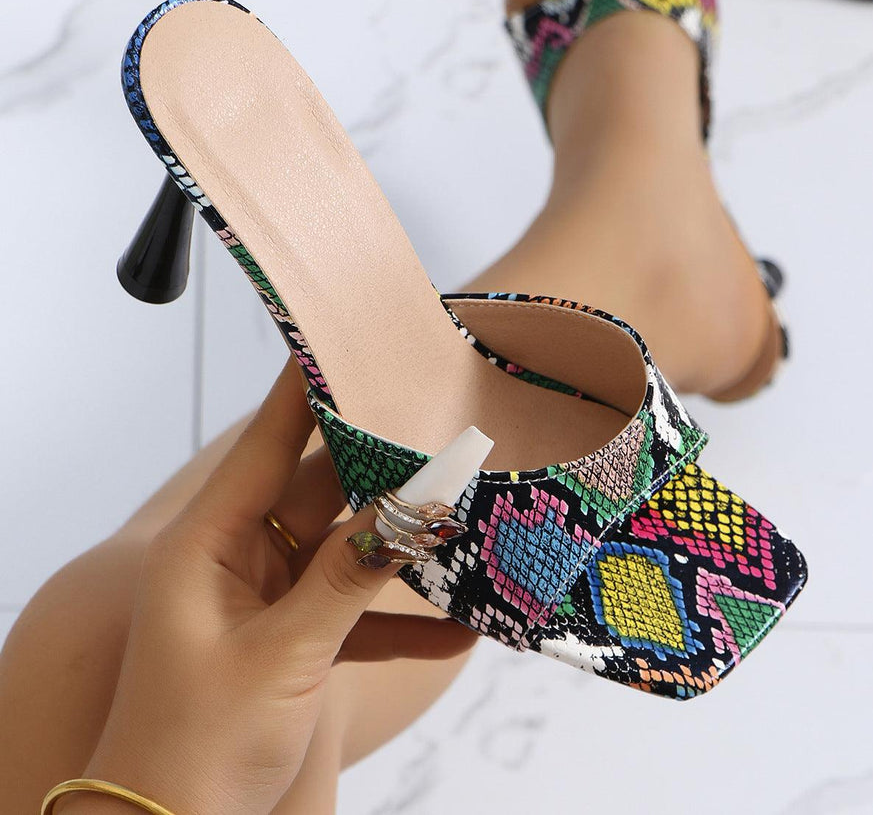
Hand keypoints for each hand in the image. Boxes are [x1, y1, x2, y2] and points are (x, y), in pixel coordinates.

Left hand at [58, 359, 475, 814]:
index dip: (304, 391)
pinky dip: (404, 620)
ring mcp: (273, 597)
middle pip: (318, 488)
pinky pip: (361, 612)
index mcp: (210, 545)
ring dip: (400, 542)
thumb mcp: (277, 657)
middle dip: (375, 462)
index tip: (344, 343)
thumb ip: (344, 582)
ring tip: (460, 513)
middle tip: (430, 421)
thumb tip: (405, 518)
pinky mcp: (300, 637)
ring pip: (348, 546)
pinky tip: (460, 629)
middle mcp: (242, 558)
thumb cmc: (194, 747)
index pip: (264, 444)